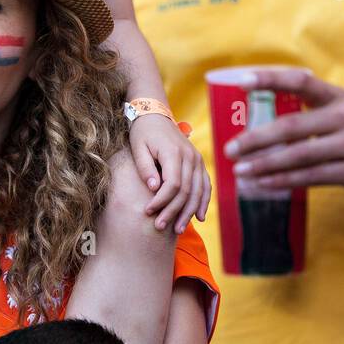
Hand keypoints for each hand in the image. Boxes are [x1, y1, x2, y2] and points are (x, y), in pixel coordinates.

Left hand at [130, 113, 210, 231]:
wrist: (155, 115)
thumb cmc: (142, 133)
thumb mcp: (138, 148)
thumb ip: (145, 168)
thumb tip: (154, 188)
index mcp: (173, 152)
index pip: (173, 184)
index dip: (162, 201)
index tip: (148, 211)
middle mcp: (190, 156)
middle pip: (186, 190)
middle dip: (173, 211)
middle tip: (160, 227)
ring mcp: (197, 159)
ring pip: (198, 191)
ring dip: (188, 212)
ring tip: (177, 229)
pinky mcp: (199, 162)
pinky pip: (205, 185)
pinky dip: (203, 201)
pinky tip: (199, 217)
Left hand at [223, 67, 343, 195]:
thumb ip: (320, 111)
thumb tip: (271, 120)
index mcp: (342, 98)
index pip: (301, 81)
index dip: (270, 79)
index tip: (241, 81)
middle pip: (290, 127)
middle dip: (255, 139)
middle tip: (230, 149)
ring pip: (297, 155)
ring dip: (264, 164)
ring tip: (240, 170)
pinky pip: (311, 177)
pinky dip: (283, 181)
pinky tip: (264, 183)